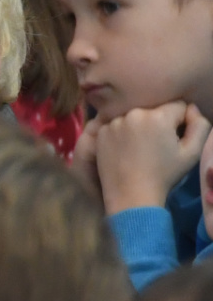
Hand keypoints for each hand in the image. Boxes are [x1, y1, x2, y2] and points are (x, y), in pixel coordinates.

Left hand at [90, 102, 209, 214]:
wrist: (131, 194)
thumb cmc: (165, 174)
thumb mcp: (192, 152)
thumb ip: (200, 125)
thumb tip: (191, 109)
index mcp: (158, 116)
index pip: (178, 106)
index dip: (181, 122)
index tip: (175, 139)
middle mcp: (133, 113)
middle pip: (155, 110)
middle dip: (160, 122)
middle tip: (157, 145)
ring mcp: (114, 122)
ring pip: (136, 116)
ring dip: (141, 126)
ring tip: (141, 148)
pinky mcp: (100, 132)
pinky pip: (118, 124)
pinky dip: (124, 132)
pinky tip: (126, 149)